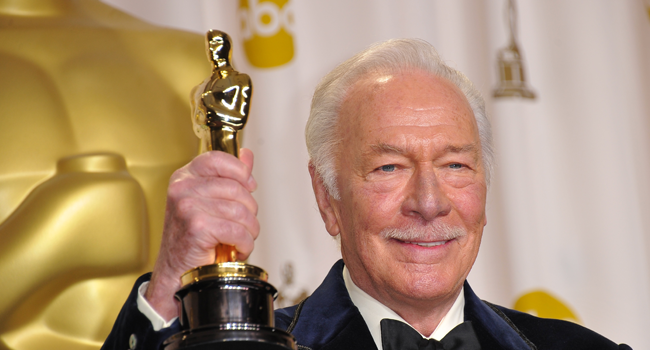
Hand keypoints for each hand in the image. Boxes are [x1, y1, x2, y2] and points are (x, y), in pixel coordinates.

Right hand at [145, 148, 258, 319]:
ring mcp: (188, 206)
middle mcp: (183, 188)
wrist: (176, 272)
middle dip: (249, 211)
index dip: (240, 172)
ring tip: (240, 239)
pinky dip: (245, 244)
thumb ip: (229, 176)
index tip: (249, 186)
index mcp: (184, 177)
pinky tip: (237, 249)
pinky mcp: (197, 226)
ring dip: (249, 231)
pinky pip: (237, 230)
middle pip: (237, 188)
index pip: (218, 159)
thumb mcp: (209, 201)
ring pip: (241, 211)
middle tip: (243, 225)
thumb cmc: (191, 239)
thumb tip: (246, 155)